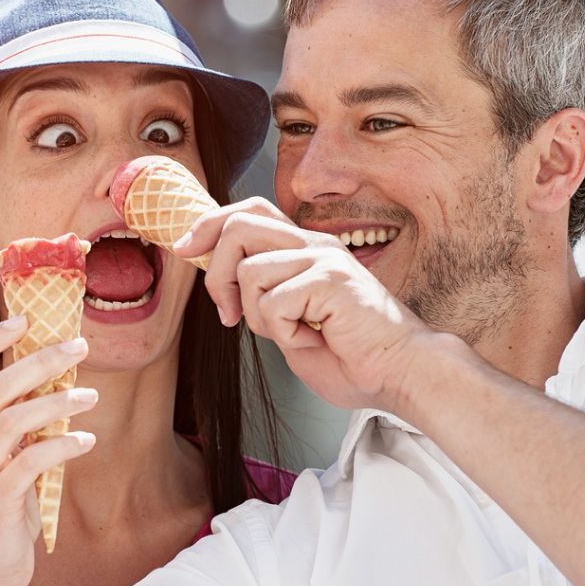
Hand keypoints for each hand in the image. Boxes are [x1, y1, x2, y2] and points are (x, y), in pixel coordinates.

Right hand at [0, 318, 96, 585]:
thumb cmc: (2, 514)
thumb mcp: (7, 463)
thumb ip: (21, 428)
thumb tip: (60, 387)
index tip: (24, 319)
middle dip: (39, 360)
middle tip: (79, 345)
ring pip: (13, 419)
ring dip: (57, 402)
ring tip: (91, 396)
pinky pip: (31, 461)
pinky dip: (62, 445)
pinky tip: (87, 439)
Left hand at [177, 201, 432, 415]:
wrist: (399, 374)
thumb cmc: (350, 356)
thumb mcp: (290, 320)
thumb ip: (261, 296)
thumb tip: (220, 280)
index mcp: (306, 248)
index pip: (248, 211)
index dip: (208, 224)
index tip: (184, 249)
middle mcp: (315, 244)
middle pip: (238, 225)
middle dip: (217, 275)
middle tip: (227, 316)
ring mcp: (324, 258)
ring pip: (250, 270)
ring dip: (258, 316)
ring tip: (295, 334)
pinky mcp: (331, 279)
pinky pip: (273, 303)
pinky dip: (284, 335)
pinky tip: (316, 340)